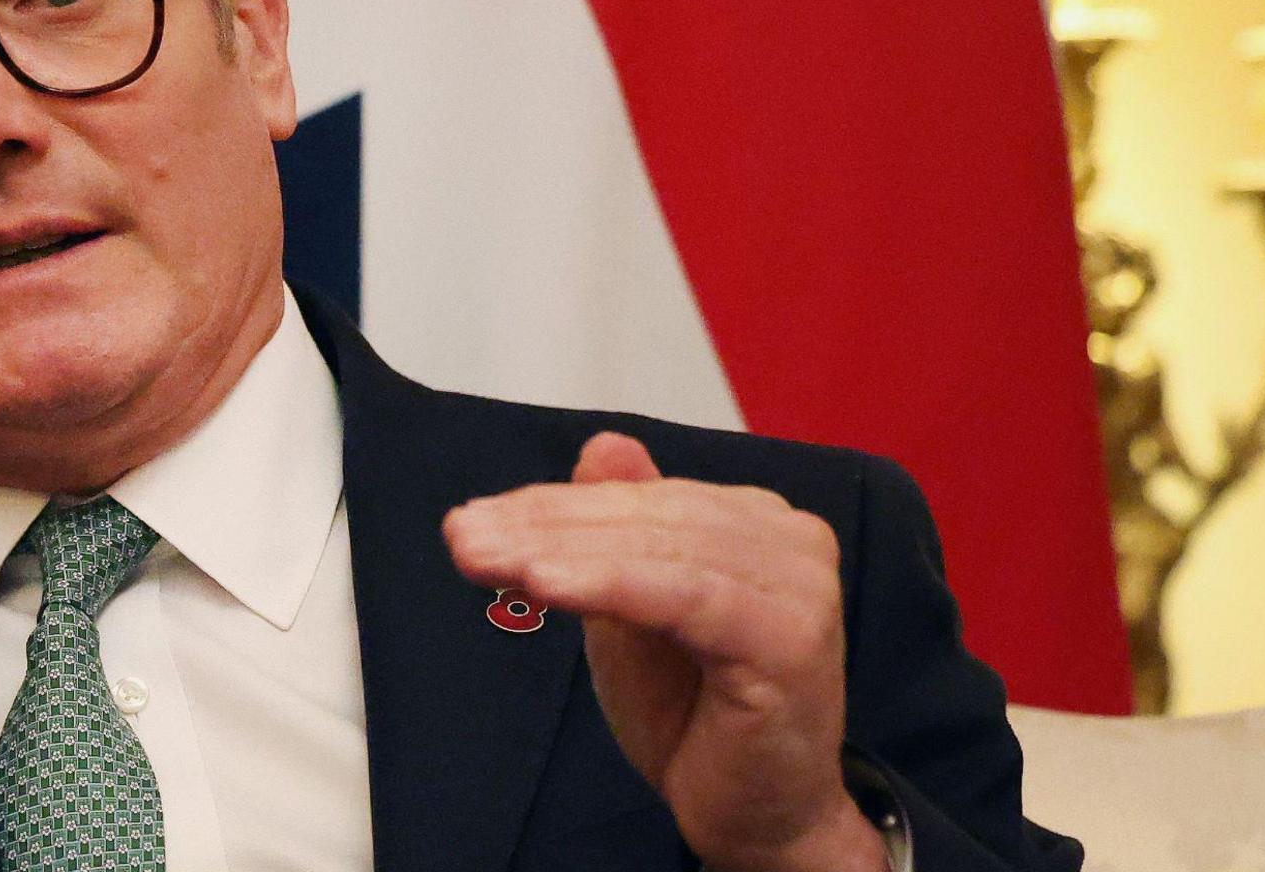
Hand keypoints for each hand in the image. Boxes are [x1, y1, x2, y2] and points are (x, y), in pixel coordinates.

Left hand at [442, 432, 884, 871]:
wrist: (757, 817)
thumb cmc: (700, 717)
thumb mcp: (634, 612)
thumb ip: (621, 534)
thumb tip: (604, 447)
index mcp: (756, 523)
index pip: (639, 499)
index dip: (551, 506)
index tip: (471, 520)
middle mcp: (790, 541)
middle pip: (647, 518)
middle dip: (545, 526)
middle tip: (464, 536)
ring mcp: (800, 587)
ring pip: (660, 551)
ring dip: (562, 553)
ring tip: (490, 559)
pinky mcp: (791, 639)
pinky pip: (685, 598)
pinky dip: (611, 585)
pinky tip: (548, 585)